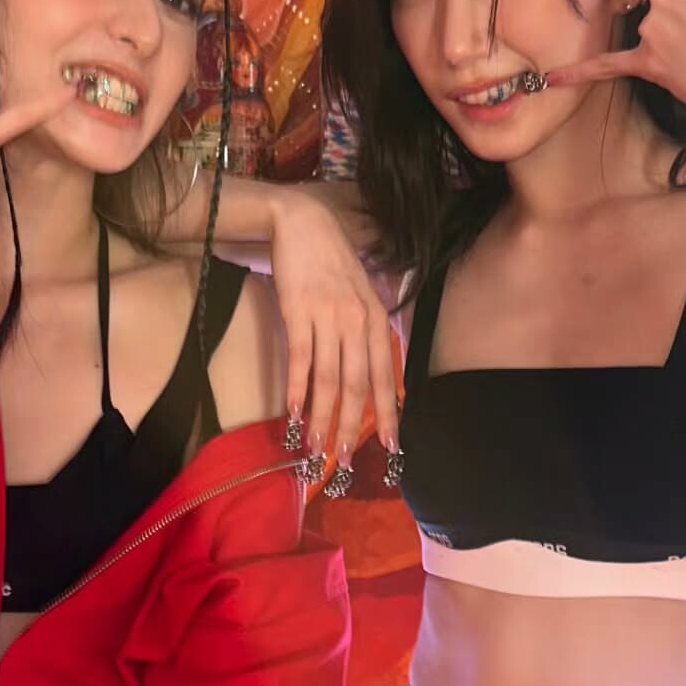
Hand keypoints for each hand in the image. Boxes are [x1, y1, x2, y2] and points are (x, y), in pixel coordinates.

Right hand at [269, 193, 398, 464]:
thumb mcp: (361, 297)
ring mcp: (329, 317)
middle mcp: (358, 322)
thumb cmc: (332, 264)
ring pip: (330, 379)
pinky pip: (301, 359)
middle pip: (359, 385)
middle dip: (353, 427)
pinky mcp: (299, 312)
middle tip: (347, 460)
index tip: (391, 447)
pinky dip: (298, 390)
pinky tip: (294, 414)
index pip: (385, 377)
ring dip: (324, 418)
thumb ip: (367, 334)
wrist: (304, 225)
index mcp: (377, 321)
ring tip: (317, 448)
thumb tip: (371, 375)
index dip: (387, 415)